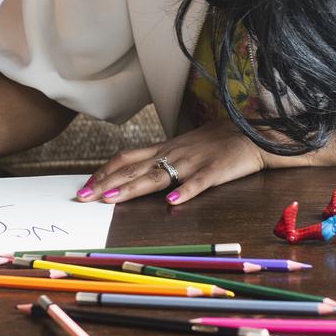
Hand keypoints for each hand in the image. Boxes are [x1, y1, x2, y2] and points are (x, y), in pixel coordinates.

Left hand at [76, 119, 266, 204]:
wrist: (252, 132)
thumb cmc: (216, 141)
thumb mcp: (183, 147)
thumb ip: (162, 159)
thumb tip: (137, 171)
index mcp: (165, 148)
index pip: (127, 158)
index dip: (104, 171)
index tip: (85, 186)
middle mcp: (173, 153)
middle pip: (134, 169)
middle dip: (106, 183)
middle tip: (83, 196)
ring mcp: (193, 161)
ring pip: (158, 176)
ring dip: (133, 188)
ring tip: (111, 198)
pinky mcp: (216, 170)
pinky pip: (199, 182)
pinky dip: (185, 191)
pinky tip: (172, 202)